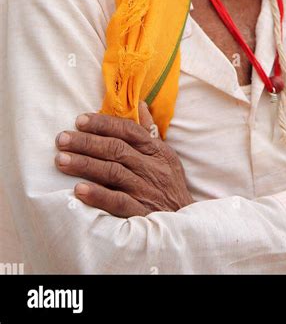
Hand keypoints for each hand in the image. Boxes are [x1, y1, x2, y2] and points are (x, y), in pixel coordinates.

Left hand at [55, 101, 193, 217]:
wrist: (184, 221)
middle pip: (116, 149)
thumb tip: (139, 104)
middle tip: (61, 139)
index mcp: (156, 151)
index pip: (129, 131)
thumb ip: (149, 131)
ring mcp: (145, 190)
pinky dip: (98, 195)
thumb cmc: (170, 186)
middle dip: (86, 142)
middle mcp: (151, 168)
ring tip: (61, 160)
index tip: (80, 120)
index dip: (104, 124)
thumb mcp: (166, 156)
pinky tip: (78, 190)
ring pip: (113, 172)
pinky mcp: (140, 213)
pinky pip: (117, 202)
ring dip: (85, 165)